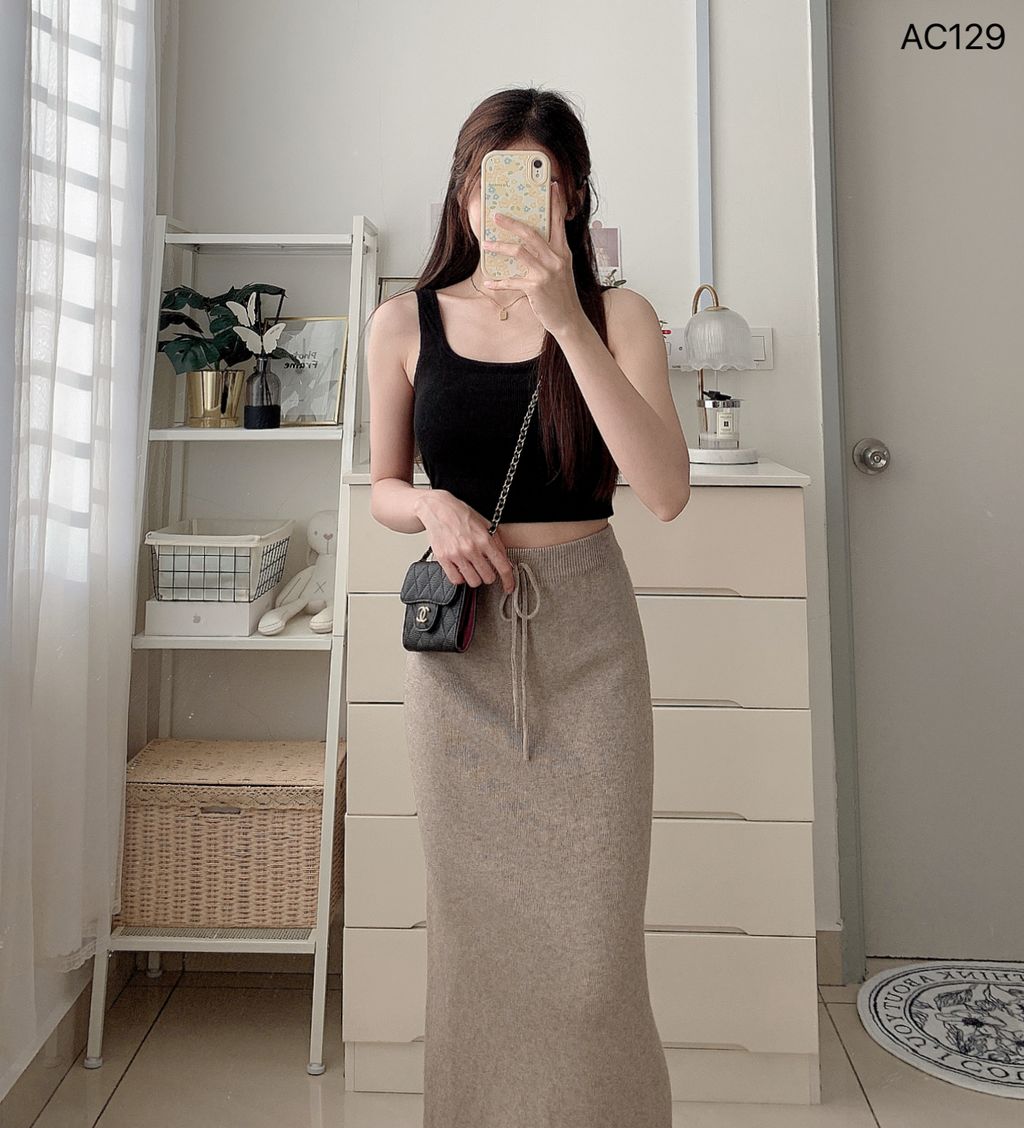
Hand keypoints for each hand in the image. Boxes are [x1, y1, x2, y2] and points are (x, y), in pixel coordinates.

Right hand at [416, 490, 516, 593]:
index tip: (508, 587)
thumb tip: (505, 560)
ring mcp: (457, 555)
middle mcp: (471, 548)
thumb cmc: (461, 514)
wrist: (438, 508)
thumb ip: (497, 543)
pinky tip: (461, 570)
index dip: (508, 580)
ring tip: (472, 569)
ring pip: (473, 581)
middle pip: (488, 577)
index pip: (502, 566)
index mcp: (484, 540)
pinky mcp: (443, 559)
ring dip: (475, 578)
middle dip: (489, 575)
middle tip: (485, 570)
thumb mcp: (486, 524)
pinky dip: (460, 578)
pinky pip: (456, 580)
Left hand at [481, 181, 585, 336]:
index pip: (558, 222)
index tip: (552, 186)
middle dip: (511, 222)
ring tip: (486, 244)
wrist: (569, 319)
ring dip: (499, 247)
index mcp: (563, 252)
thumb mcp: (561, 270)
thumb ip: (550, 254)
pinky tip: (489, 282)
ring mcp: (546, 273)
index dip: (555, 203)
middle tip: (496, 216)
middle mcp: (556, 259)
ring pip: (519, 252)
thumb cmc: (561, 294)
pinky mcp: (536, 288)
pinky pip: (513, 280)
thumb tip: (529, 242)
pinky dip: (499, 281)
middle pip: (531, 233)